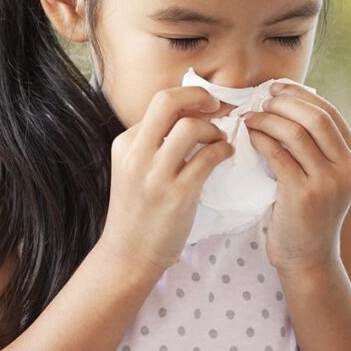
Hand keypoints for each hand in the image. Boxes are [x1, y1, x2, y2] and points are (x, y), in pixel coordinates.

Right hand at [98, 86, 234, 275]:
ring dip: (213, 129)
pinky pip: (207, 158)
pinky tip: (225, 155)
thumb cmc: (137, 211)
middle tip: (217, 105)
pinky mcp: (177, 195)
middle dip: (199, 96)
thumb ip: (152, 143)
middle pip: (167, 101)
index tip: (205, 105)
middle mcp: (136, 155)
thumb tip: (188, 114)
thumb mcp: (132, 169)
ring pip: (190, 127)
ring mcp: (155, 175)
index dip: (188, 98)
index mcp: (124, 144)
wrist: (129, 254)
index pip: (158, 104)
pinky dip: (223, 151)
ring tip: (220, 139)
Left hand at [242, 82, 350, 275]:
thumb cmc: (307, 213)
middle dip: (284, 102)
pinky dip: (260, 139)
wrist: (307, 258)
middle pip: (315, 117)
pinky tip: (248, 136)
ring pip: (295, 132)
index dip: (301, 94)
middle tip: (261, 100)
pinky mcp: (304, 194)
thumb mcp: (322, 177)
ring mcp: (328, 182)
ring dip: (267, 119)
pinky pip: (277, 153)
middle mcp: (348, 169)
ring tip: (249, 118)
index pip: (331, 113)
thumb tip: (287, 103)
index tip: (277, 87)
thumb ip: (315, 146)